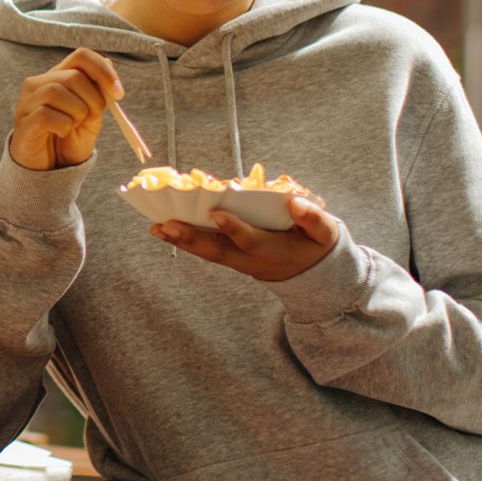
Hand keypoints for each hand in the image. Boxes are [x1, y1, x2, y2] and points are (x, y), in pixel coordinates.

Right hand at [9, 48, 124, 171]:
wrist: (49, 171)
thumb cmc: (68, 139)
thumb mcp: (91, 114)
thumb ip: (98, 91)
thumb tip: (109, 62)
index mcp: (56, 76)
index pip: (81, 56)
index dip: (103, 71)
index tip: (119, 94)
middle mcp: (37, 84)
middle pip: (73, 76)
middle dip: (93, 100)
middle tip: (91, 119)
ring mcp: (26, 102)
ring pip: (57, 92)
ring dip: (77, 113)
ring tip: (74, 126)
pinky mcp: (22, 123)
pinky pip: (46, 115)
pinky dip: (63, 126)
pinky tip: (61, 132)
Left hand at [151, 195, 342, 281]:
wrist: (311, 277)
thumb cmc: (316, 247)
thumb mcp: (326, 234)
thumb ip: (314, 219)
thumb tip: (296, 203)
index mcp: (274, 251)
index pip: (250, 239)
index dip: (233, 228)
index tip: (215, 212)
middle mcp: (250, 260)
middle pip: (217, 251)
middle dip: (192, 238)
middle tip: (166, 225)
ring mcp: (238, 261)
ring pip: (206, 252)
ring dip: (180, 241)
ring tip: (155, 228)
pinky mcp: (229, 257)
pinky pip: (204, 249)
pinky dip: (184, 240)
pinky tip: (163, 229)